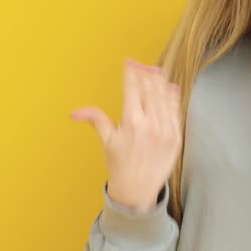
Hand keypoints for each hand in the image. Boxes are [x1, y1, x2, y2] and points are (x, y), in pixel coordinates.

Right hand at [70, 58, 182, 211]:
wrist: (137, 189)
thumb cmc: (120, 164)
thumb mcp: (107, 141)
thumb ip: (95, 119)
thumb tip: (74, 113)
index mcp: (131, 122)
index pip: (132, 89)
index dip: (131, 72)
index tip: (129, 62)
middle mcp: (150, 124)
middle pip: (150, 89)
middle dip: (145, 73)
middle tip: (142, 65)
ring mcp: (165, 130)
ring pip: (164, 97)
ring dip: (159, 82)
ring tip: (155, 71)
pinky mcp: (176, 137)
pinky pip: (175, 111)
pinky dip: (173, 98)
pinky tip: (170, 87)